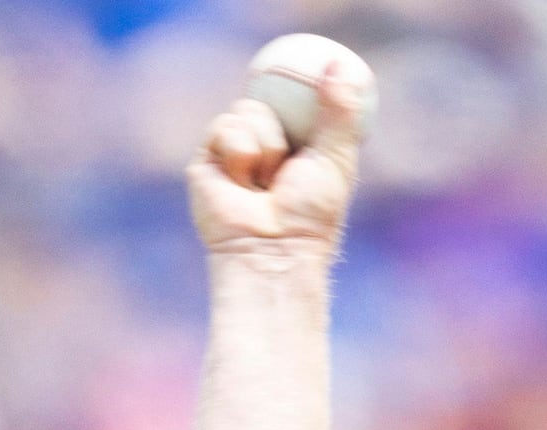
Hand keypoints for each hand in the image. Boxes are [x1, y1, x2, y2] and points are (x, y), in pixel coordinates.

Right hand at [189, 33, 370, 262]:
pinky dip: (241, 150)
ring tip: (268, 179)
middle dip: (283, 122)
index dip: (298, 90)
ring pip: (247, 109)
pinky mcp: (206, 160)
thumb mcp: (336, 157)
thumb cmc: (310, 214)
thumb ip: (340, 112)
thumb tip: (338, 64)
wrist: (274, 248)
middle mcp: (261, 147)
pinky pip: (226, 126)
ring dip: (266, 143)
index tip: (311, 78)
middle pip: (267, 98)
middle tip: (292, 155)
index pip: (291, 102)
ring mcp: (231, 152)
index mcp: (294, 146)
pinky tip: (244, 181)